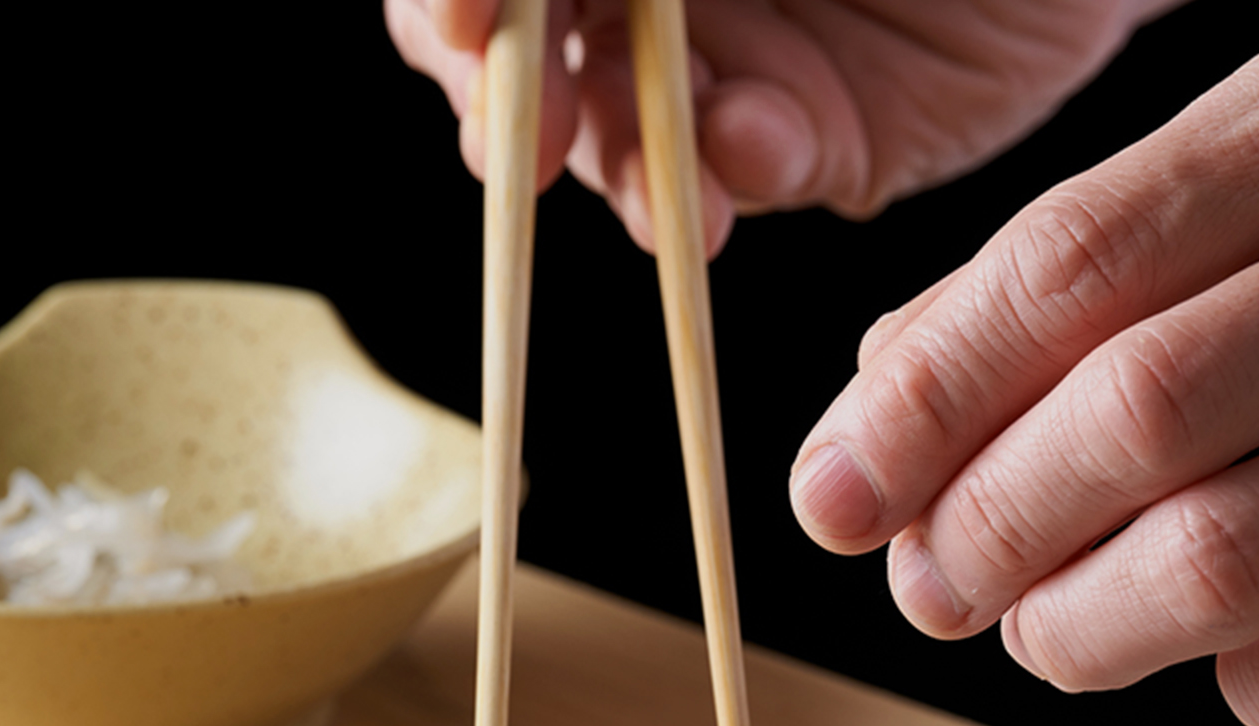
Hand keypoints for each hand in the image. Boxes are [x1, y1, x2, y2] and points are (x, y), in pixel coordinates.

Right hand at [383, 0, 1168, 252]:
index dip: (450, 5)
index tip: (455, 23)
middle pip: (518, 63)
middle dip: (515, 109)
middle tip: (531, 147)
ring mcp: (722, 69)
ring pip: (621, 144)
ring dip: (626, 165)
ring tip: (667, 175)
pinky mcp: (808, 144)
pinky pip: (745, 174)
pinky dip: (741, 169)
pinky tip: (764, 143)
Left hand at [790, 0, 1258, 725]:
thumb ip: (1111, 248)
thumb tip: (890, 378)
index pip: (1065, 263)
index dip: (918, 404)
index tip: (831, 495)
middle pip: (1127, 420)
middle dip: (982, 532)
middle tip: (932, 586)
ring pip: (1219, 563)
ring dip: (1083, 633)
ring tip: (1050, 634)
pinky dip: (1251, 691)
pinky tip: (1238, 655)